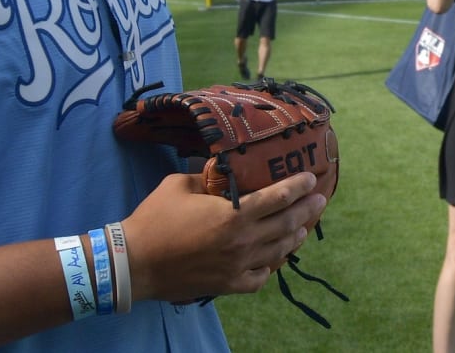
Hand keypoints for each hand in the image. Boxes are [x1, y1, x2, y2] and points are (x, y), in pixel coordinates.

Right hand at [122, 171, 326, 302]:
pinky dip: (272, 266)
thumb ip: (206, 176)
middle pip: (287, 224)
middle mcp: (243, 241)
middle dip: (308, 209)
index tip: (311, 178)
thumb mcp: (180, 184)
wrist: (134, 263)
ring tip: (305, 226)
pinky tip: (275, 258)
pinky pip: (260, 277)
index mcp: (234, 214)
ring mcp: (237, 266)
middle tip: (321, 199)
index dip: (299, 186)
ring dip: (296, 236)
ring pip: (279, 251)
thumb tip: (219, 170)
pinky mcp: (227, 284)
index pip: (279, 197)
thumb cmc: (155, 219)